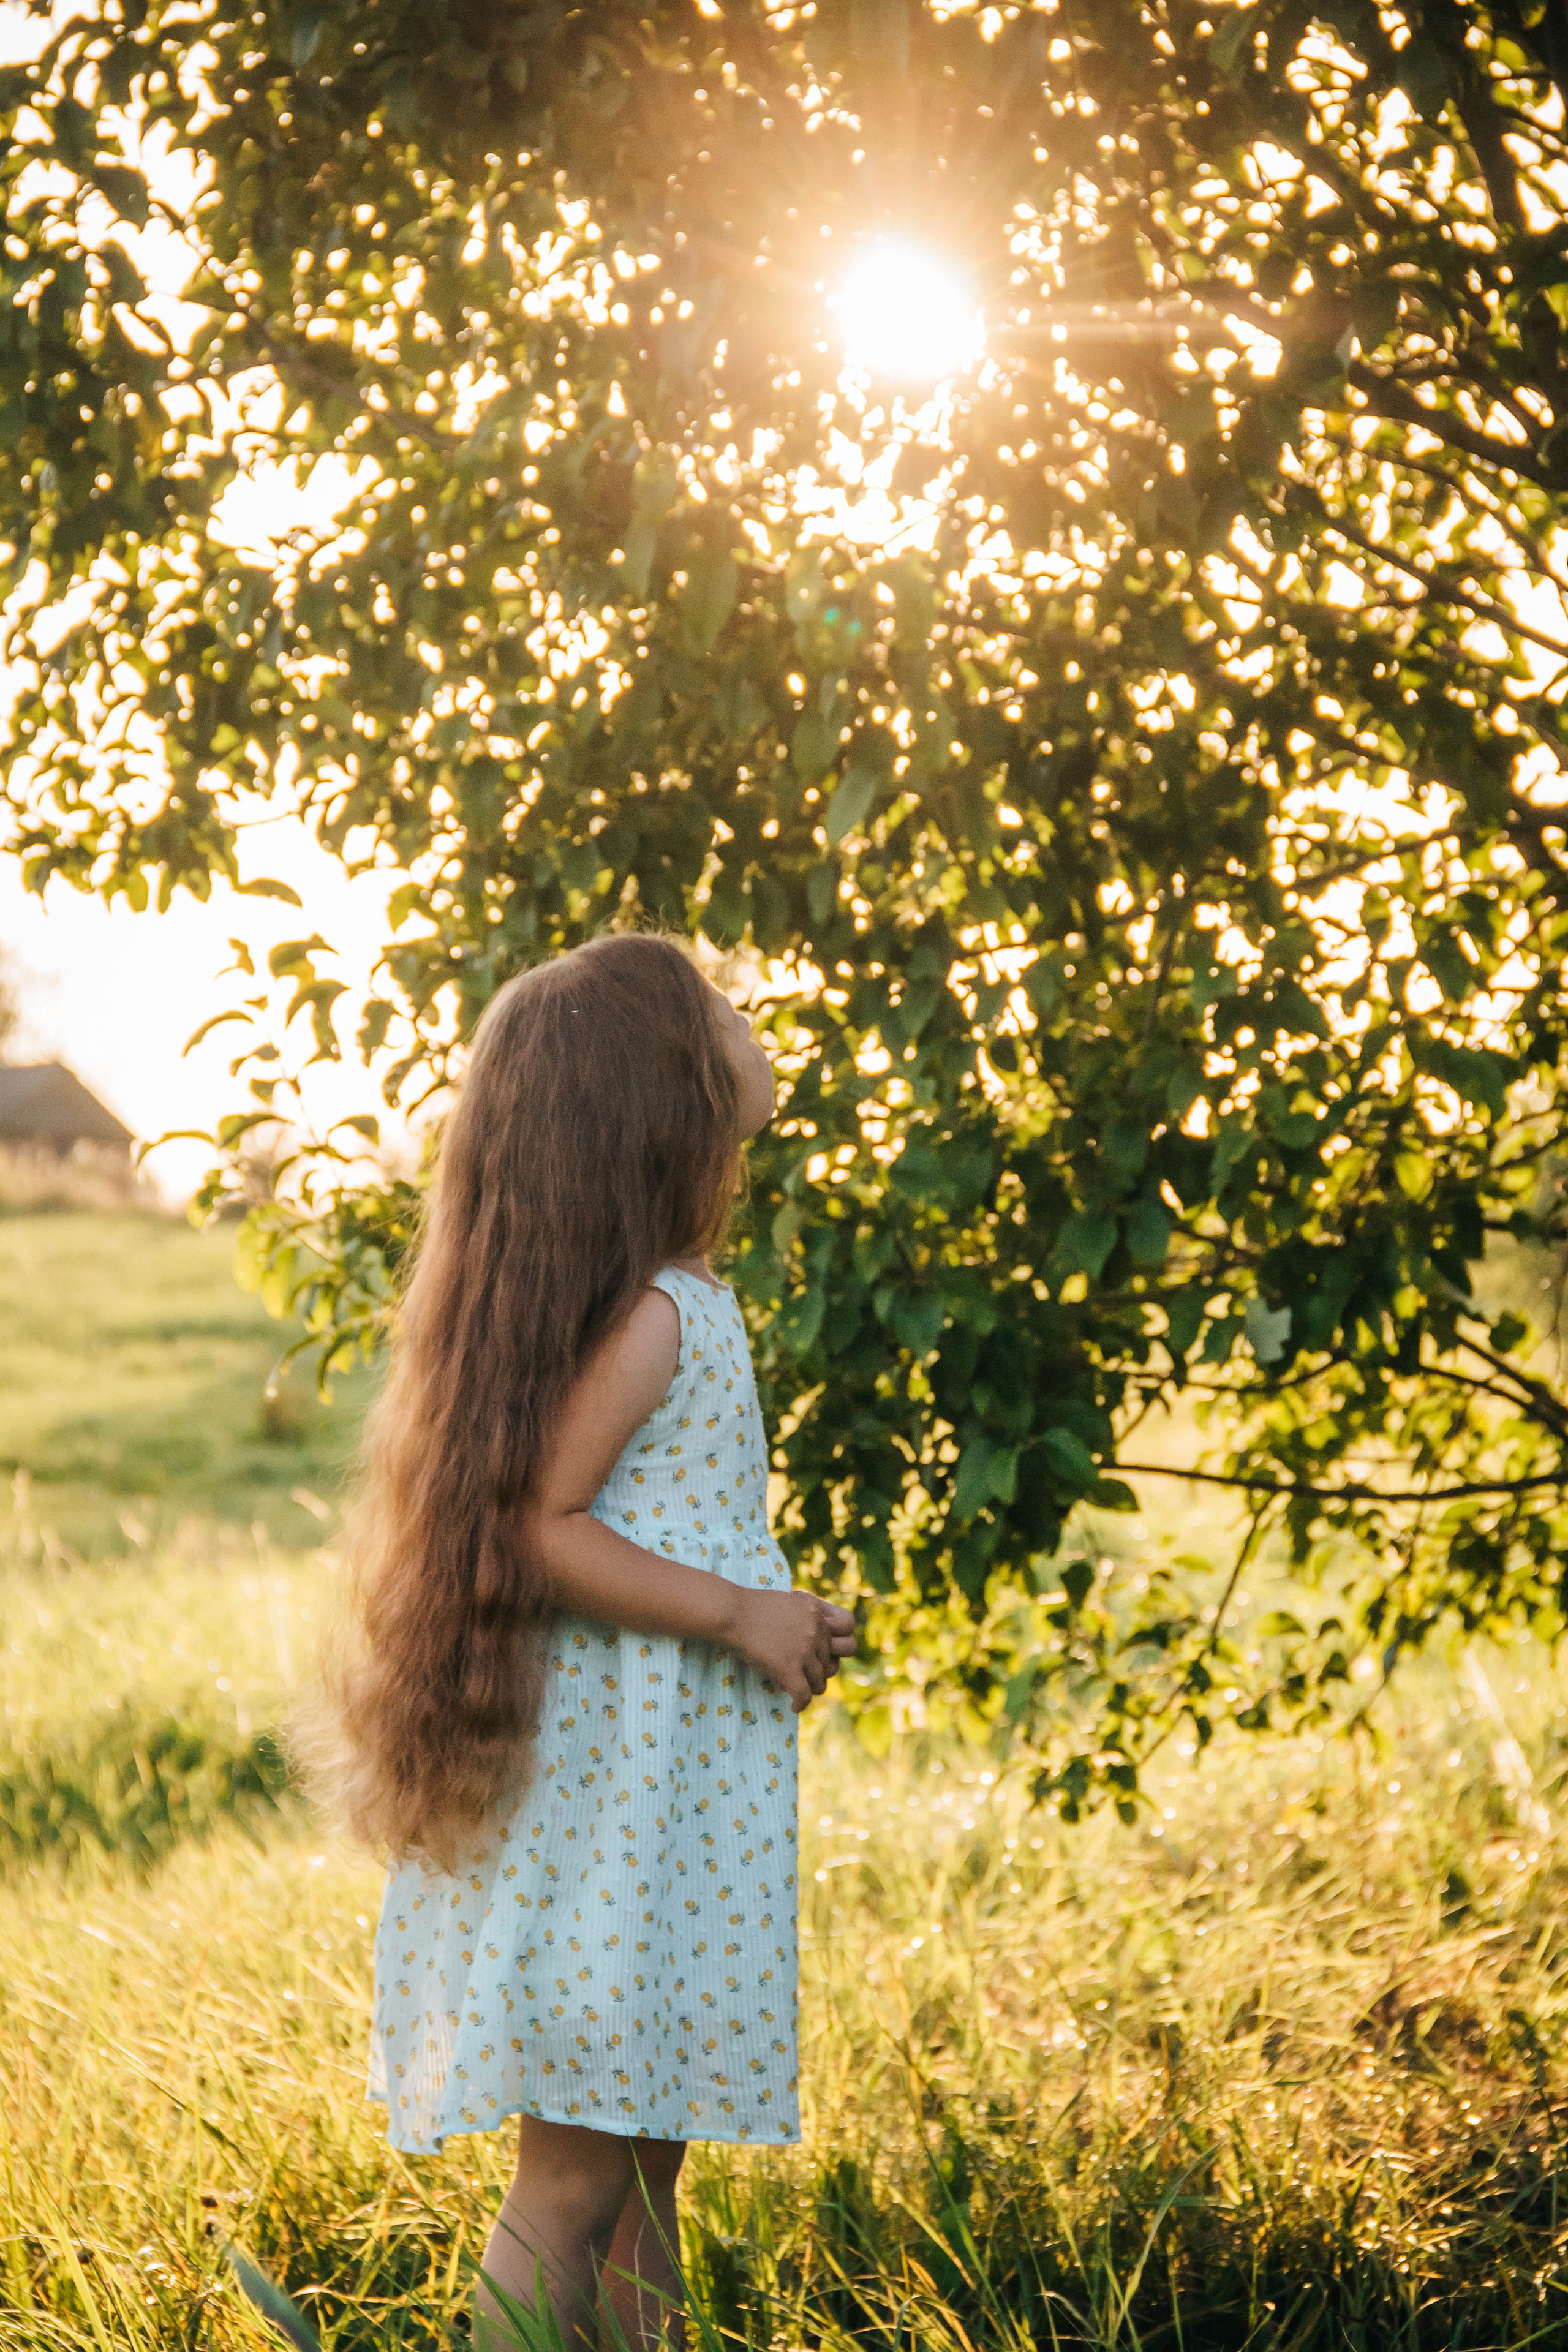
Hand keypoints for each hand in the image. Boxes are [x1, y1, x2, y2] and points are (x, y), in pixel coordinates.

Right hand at [725, 1589, 858, 1712]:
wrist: (732, 1613)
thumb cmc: (752, 1607)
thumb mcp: (790, 1602)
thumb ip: (807, 1614)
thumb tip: (816, 1633)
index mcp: (817, 1614)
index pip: (842, 1640)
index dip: (831, 1653)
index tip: (820, 1660)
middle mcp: (816, 1631)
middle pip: (831, 1663)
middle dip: (820, 1673)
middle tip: (808, 1679)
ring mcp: (804, 1650)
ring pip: (819, 1680)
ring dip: (811, 1689)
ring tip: (800, 1694)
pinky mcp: (789, 1667)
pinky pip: (803, 1694)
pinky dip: (800, 1704)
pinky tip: (794, 1707)